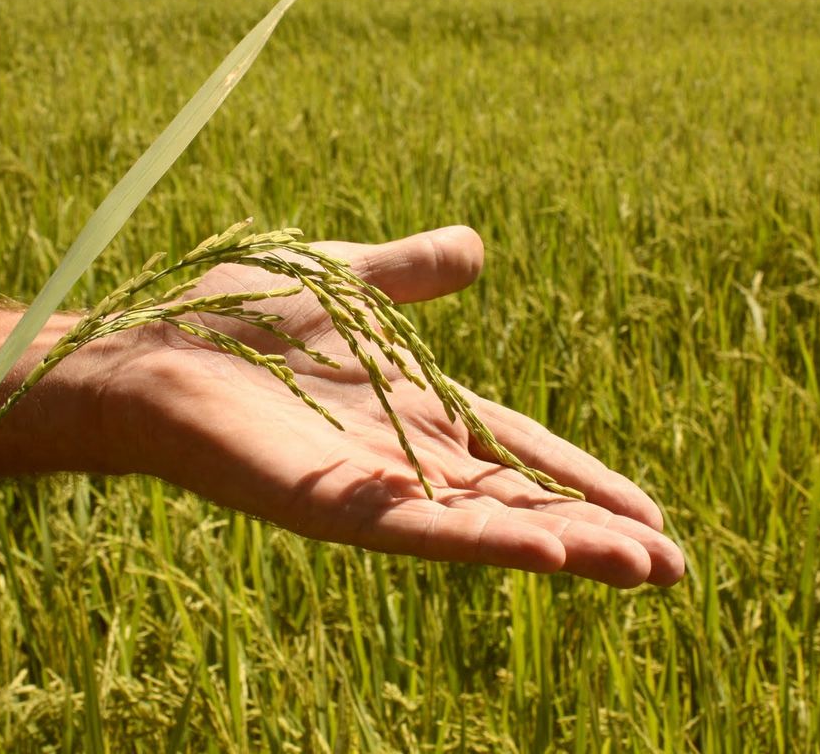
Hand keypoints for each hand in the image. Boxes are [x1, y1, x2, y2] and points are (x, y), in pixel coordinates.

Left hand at [93, 226, 683, 586]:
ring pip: (481, 525)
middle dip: (596, 534)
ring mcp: (366, 487)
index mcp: (415, 408)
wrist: (144, 339)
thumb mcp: (347, 279)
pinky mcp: (323, 504)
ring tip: (642, 570)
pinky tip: (551, 554)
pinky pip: (414, 529)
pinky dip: (484, 541)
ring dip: (563, 546)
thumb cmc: (230, 314)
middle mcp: (402, 459)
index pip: (519, 450)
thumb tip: (478, 250)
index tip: (653, 511)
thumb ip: (411, 273)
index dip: (584, 479)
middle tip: (674, 568)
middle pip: (516, 501)